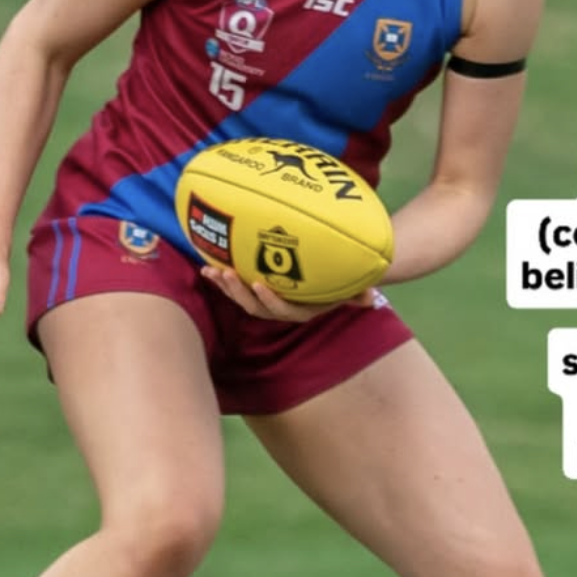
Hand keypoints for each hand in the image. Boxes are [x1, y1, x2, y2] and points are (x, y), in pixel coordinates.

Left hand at [200, 265, 374, 321]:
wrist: (325, 281)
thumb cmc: (338, 283)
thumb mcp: (350, 288)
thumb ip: (358, 294)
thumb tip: (371, 299)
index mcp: (300, 310)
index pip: (283, 310)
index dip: (270, 300)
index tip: (259, 284)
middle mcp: (280, 309)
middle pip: (255, 307)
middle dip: (239, 292)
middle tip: (228, 274)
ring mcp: (264, 301)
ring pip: (241, 299)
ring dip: (226, 287)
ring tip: (213, 271)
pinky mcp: (253, 291)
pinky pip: (234, 288)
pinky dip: (220, 279)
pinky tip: (206, 265)